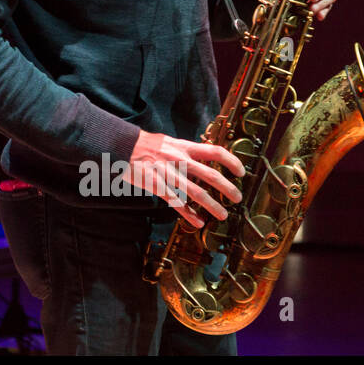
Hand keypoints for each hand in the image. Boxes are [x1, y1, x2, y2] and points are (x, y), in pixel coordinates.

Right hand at [126, 130, 244, 228]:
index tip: (241, 172)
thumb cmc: (147, 145)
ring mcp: (168, 173)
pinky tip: (197, 222)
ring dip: (212, 206)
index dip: (231, 161)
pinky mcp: (156, 185)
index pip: (215, 151)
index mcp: (184, 147)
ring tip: (222, 215)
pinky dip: (188, 214)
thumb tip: (205, 157)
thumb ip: (186, 151)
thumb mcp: (170, 142)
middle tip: (237, 198)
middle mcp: (179, 160)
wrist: (122, 146)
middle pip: (210, 175)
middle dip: (227, 188)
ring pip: (196, 192)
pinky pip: (176, 202)